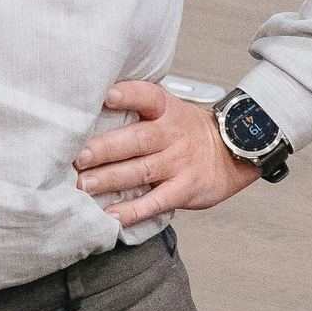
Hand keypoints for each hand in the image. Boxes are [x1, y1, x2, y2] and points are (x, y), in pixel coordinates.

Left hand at [75, 82, 260, 226]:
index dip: (128, 94)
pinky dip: (133, 210)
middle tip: (79, 157)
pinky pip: (156, 201)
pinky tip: (112, 216)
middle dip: (105, 149)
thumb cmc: (189, 132)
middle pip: (137, 140)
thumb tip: (93, 108)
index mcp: (166, 110)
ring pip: (141, 171)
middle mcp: (172, 135)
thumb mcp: (171, 110)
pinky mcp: (185, 189)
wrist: (231, 152)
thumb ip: (139, 107)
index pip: (148, 96)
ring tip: (85, 186)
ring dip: (111, 179)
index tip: (107, 95)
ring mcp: (179, 163)